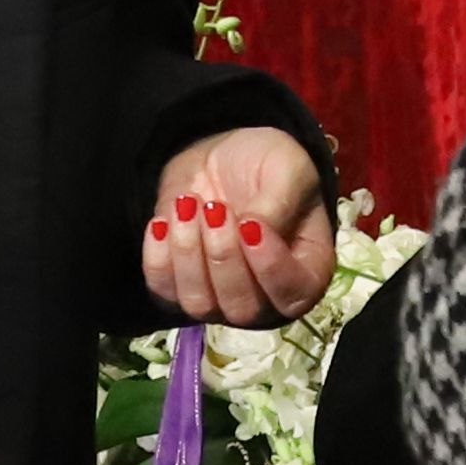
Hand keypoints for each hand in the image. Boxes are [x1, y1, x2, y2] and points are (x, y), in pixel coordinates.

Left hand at [140, 124, 335, 326]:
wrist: (220, 156)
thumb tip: (254, 231)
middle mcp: (266, 297)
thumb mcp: (288, 170)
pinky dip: (158, 257)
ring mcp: (220, 299)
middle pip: (242, 308)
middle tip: (215, 207)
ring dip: (188, 254)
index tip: (250, 223)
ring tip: (186, 206)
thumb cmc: (267, 165)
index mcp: (307, 272)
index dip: (269, 266)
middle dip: (223, 256)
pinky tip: (163, 221)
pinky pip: (163, 290)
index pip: (293, 294)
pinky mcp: (179, 287)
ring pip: (199, 305)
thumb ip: (280, 203)